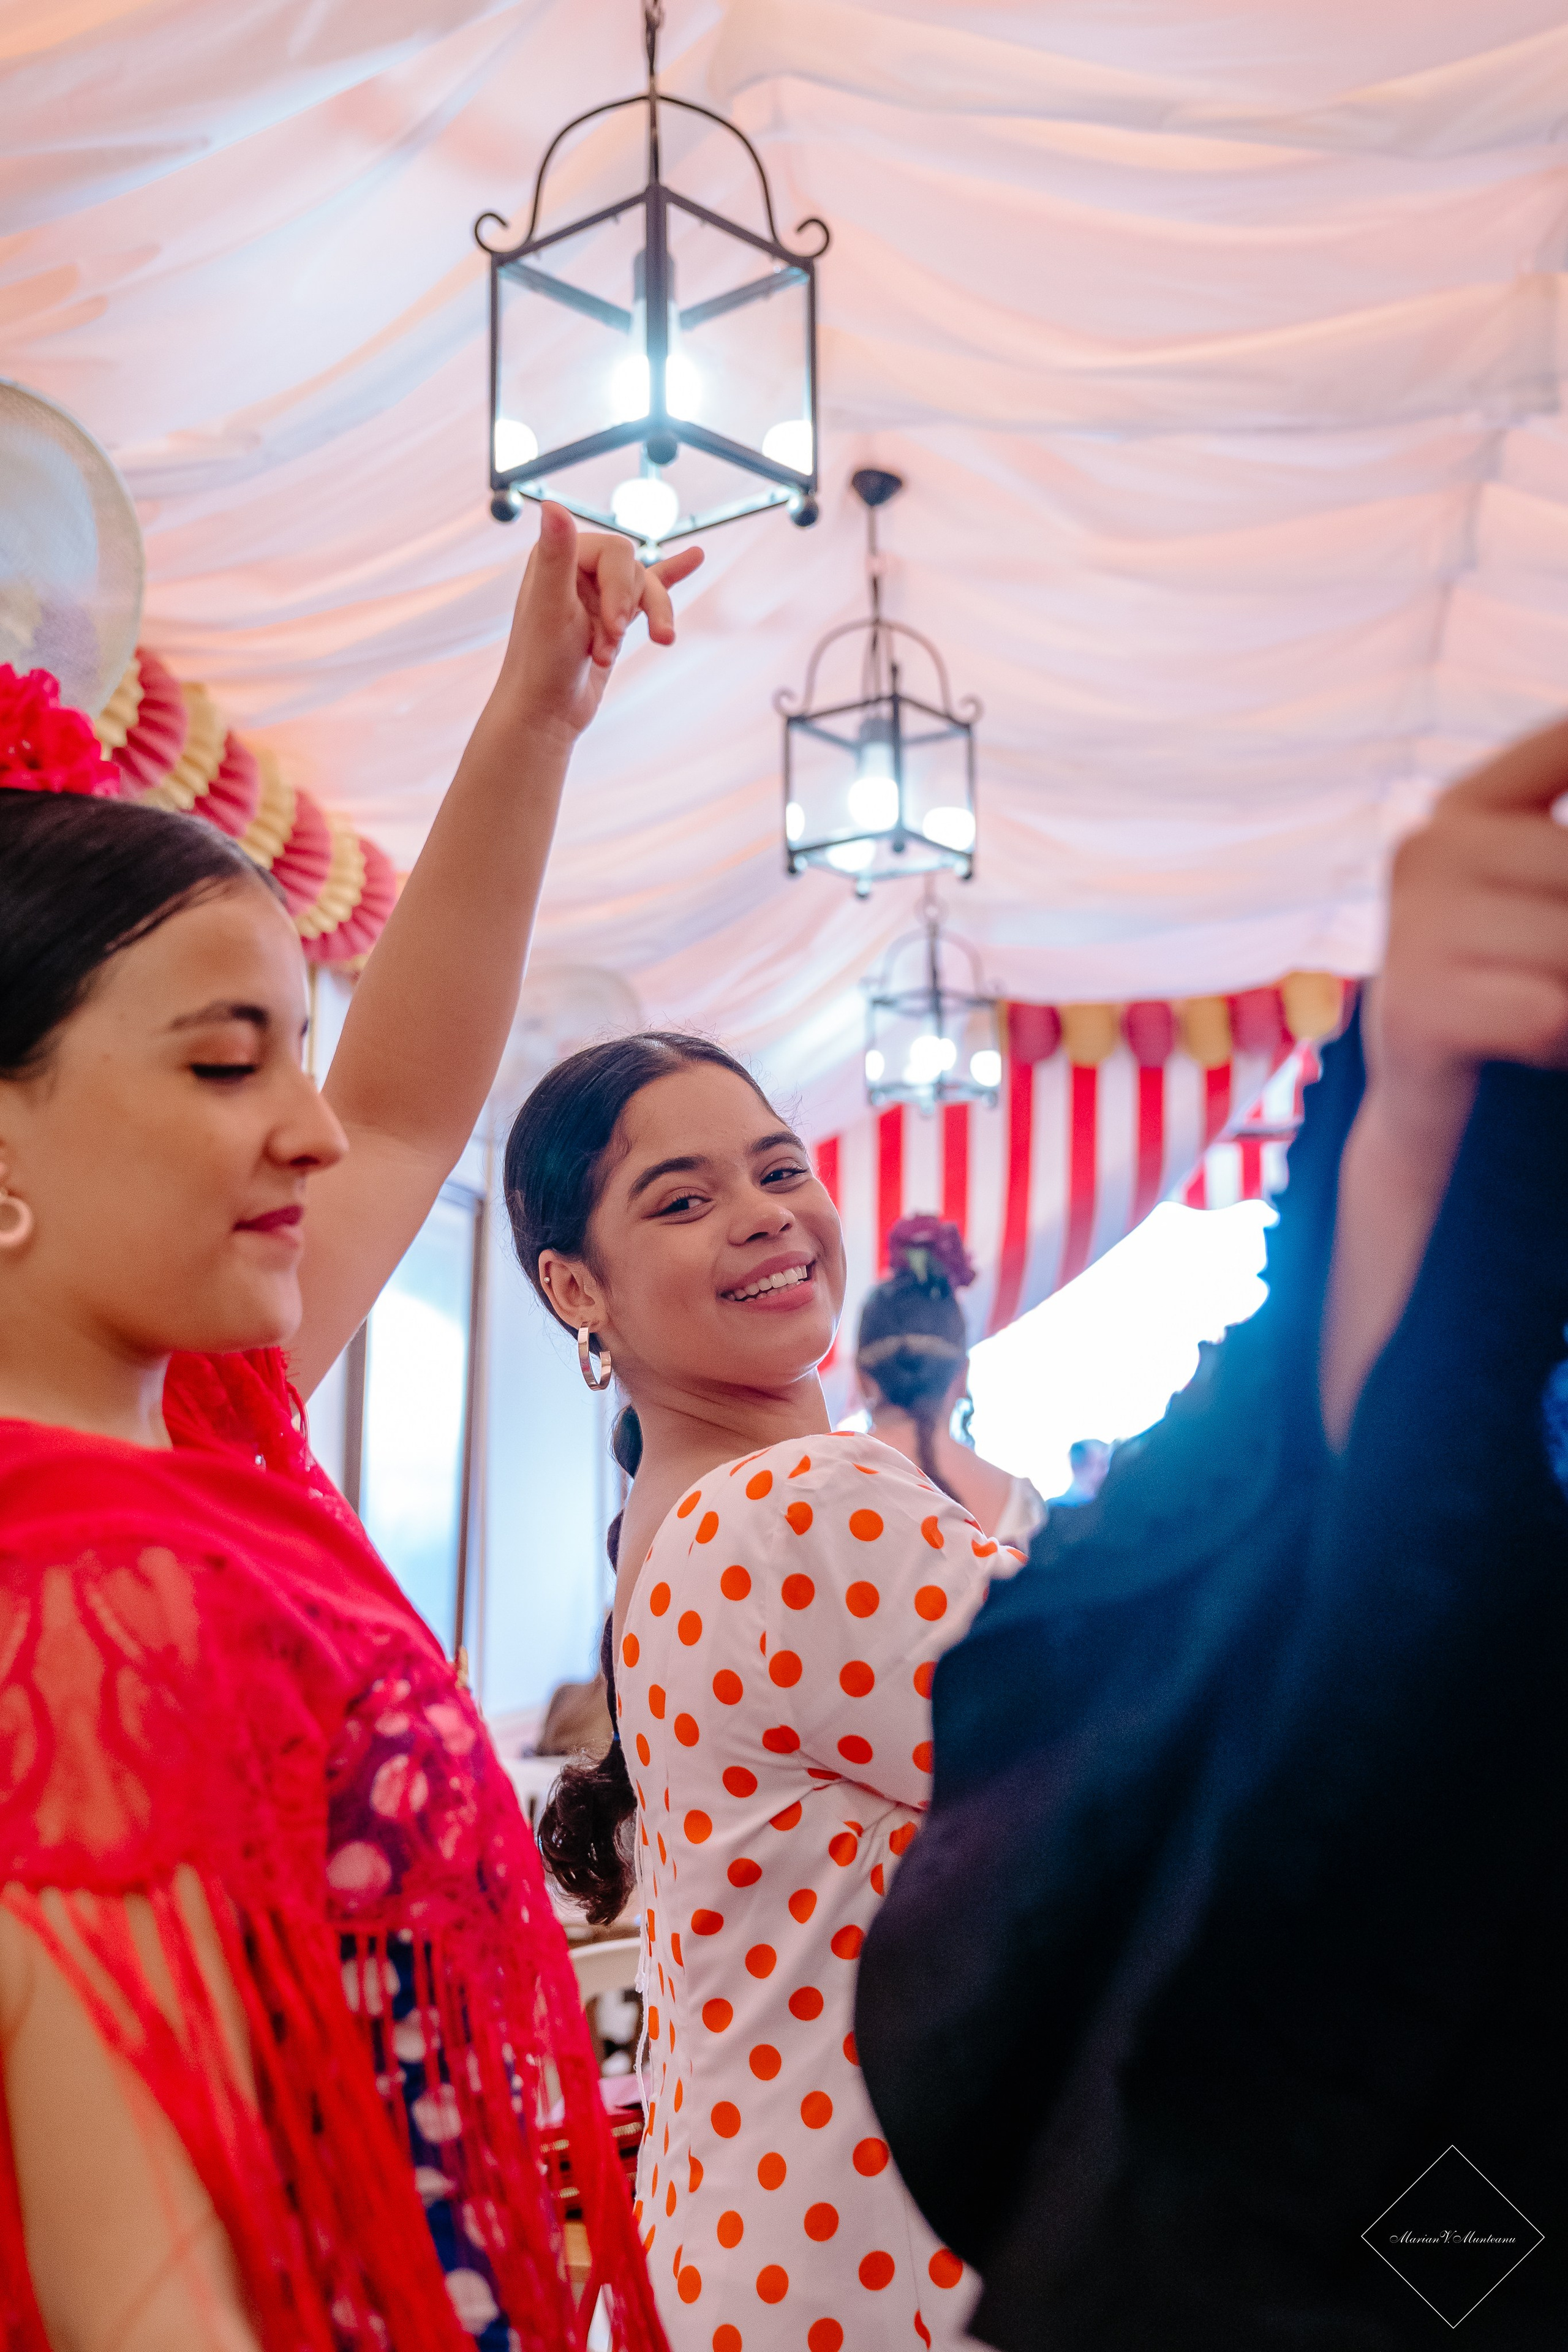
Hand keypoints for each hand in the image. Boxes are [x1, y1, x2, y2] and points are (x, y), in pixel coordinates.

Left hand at [492, 501, 703, 743]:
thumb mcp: (552, 607)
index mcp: (558, 557)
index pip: (616, 552)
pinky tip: (695, 557)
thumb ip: (556, 555)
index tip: (613, 628)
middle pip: (635, 569)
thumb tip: (550, 505)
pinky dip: (672, 576)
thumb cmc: (542, 665)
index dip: (621, 588)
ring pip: (647, 589)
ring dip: (650, 620)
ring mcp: (597, 593)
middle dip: (631, 608)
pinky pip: (649, 590)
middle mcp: (576, 569)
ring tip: (658, 644)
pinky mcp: (614, 617)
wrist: (545, 713)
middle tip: (611, 644)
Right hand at [1321, 717, 1567, 1442]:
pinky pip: (1552, 1011)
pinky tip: (1547, 1051)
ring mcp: (1412, 927)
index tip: (1558, 899)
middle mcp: (1426, 850)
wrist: (1438, 1119)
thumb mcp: (1549, 902)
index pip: (1564, 746)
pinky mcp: (1419, 1007)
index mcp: (1463, 810)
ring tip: (1552, 1013)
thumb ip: (1563, 864)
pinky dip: (1567, 1041)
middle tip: (1553, 973)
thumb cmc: (1516, 995)